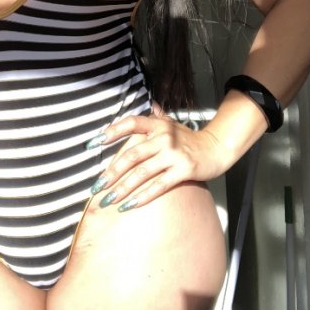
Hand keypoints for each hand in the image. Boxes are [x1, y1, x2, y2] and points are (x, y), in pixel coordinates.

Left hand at [89, 109, 226, 212]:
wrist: (216, 148)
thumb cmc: (189, 139)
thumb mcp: (172, 124)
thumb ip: (158, 116)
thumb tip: (148, 103)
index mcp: (157, 125)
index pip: (131, 124)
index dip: (111, 132)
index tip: (93, 144)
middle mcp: (164, 137)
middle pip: (131, 155)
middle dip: (111, 173)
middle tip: (96, 186)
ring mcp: (173, 154)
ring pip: (142, 173)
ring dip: (123, 188)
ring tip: (108, 200)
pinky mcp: (184, 170)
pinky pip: (159, 185)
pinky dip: (142, 196)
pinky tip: (129, 205)